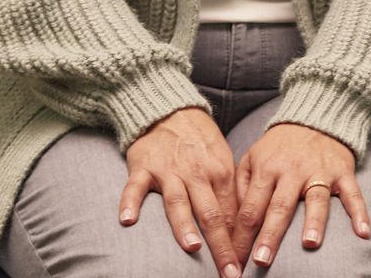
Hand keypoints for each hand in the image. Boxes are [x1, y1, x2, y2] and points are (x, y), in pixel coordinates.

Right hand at [121, 107, 242, 277]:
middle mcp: (197, 173)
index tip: (241, 268)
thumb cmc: (199, 142)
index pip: (232, 215)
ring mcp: (169, 170)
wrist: (169, 109)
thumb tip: (238, 231)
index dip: (238, 243)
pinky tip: (128, 220)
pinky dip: (130, 202)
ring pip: (178, 201)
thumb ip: (227, 194)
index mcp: (220, 172)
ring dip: (185, 225)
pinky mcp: (143, 166)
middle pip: (211, 214)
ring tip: (192, 247)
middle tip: (229, 273)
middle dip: (221, 246)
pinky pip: (135, 186)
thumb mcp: (222, 161)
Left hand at [231, 124, 368, 268]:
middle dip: (270, 235)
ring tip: (309, 243)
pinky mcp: (343, 172)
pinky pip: (353, 193)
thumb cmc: (279, 147)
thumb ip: (241, 188)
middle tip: (261, 261)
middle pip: (279, 207)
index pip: (250, 209)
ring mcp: (319, 172)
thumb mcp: (252, 157)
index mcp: (266, 169)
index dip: (242, 237)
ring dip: (313, 222)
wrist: (314, 117)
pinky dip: (359, 212)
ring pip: (316, 199)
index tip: (236, 262)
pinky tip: (363, 232)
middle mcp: (292, 171)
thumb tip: (234, 224)